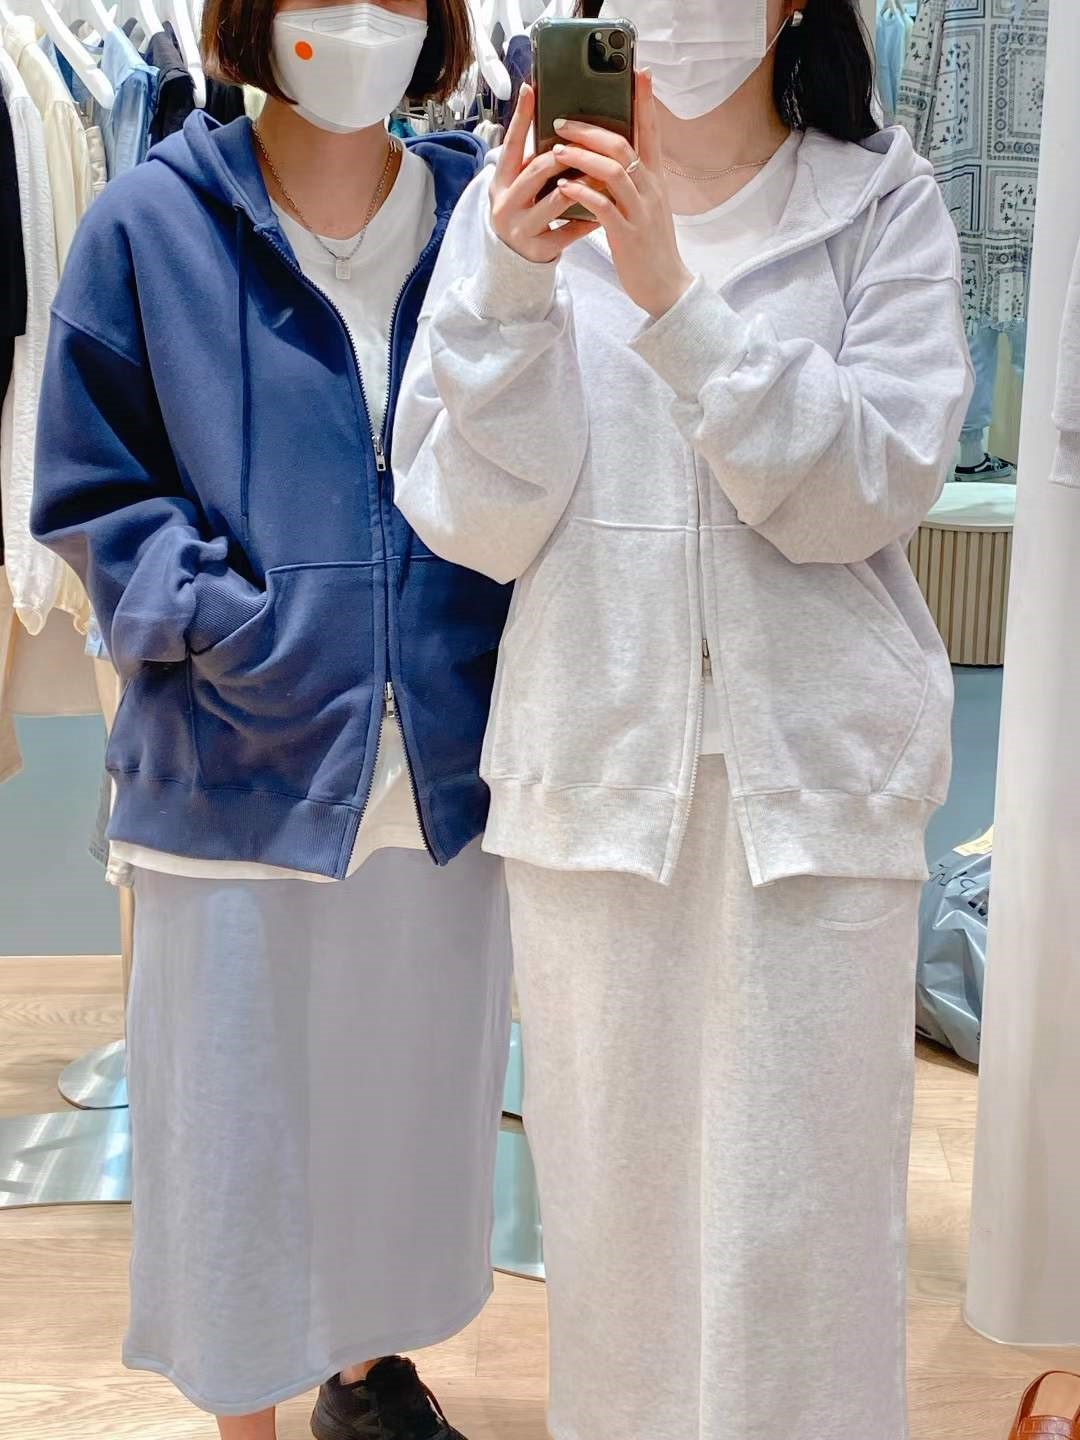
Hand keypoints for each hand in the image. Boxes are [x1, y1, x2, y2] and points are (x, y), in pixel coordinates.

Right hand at [490, 84, 599, 263]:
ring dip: (583, 185)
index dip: (521, 117)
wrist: (513, 260)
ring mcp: (521, 228)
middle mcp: (505, 203)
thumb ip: (533, 161)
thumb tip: (556, 123)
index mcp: (501, 182)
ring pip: (557, 201)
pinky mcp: (538, 248)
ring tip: (603, 174)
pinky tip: (603, 211)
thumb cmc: (525, 212)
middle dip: (566, 155)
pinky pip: (568, 230)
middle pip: (538, 170)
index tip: (531, 89)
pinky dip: (587, 219)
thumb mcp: (520, 186)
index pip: (511, 144)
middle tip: (589, 142)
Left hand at [551, 72, 693, 318]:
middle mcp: (651, 190)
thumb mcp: (646, 207)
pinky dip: (582, 193)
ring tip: (557, 151)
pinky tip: (564, 186)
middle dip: (591, 130)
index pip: (652, 132)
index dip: (645, 102)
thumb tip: (606, 159)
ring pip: (613, 171)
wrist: (665, 287)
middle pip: (624, 145)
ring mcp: (640, 212)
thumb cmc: (650, 246)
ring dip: (582, 157)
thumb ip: (632, 181)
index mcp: (656, 180)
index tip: (639, 73)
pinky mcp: (627, 235)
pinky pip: (603, 207)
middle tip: (563, 121)